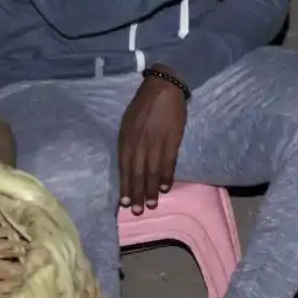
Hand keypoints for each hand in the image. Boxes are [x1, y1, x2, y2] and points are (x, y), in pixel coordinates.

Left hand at [118, 65, 187, 214]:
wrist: (162, 87)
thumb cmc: (143, 105)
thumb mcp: (128, 123)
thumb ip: (128, 143)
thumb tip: (129, 166)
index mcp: (126, 139)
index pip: (124, 168)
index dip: (125, 187)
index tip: (124, 204)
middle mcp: (139, 142)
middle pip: (138, 173)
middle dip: (137, 194)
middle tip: (139, 211)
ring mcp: (156, 141)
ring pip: (153, 170)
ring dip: (152, 189)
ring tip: (152, 204)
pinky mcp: (172, 138)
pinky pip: (168, 161)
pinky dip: (167, 175)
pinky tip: (166, 187)